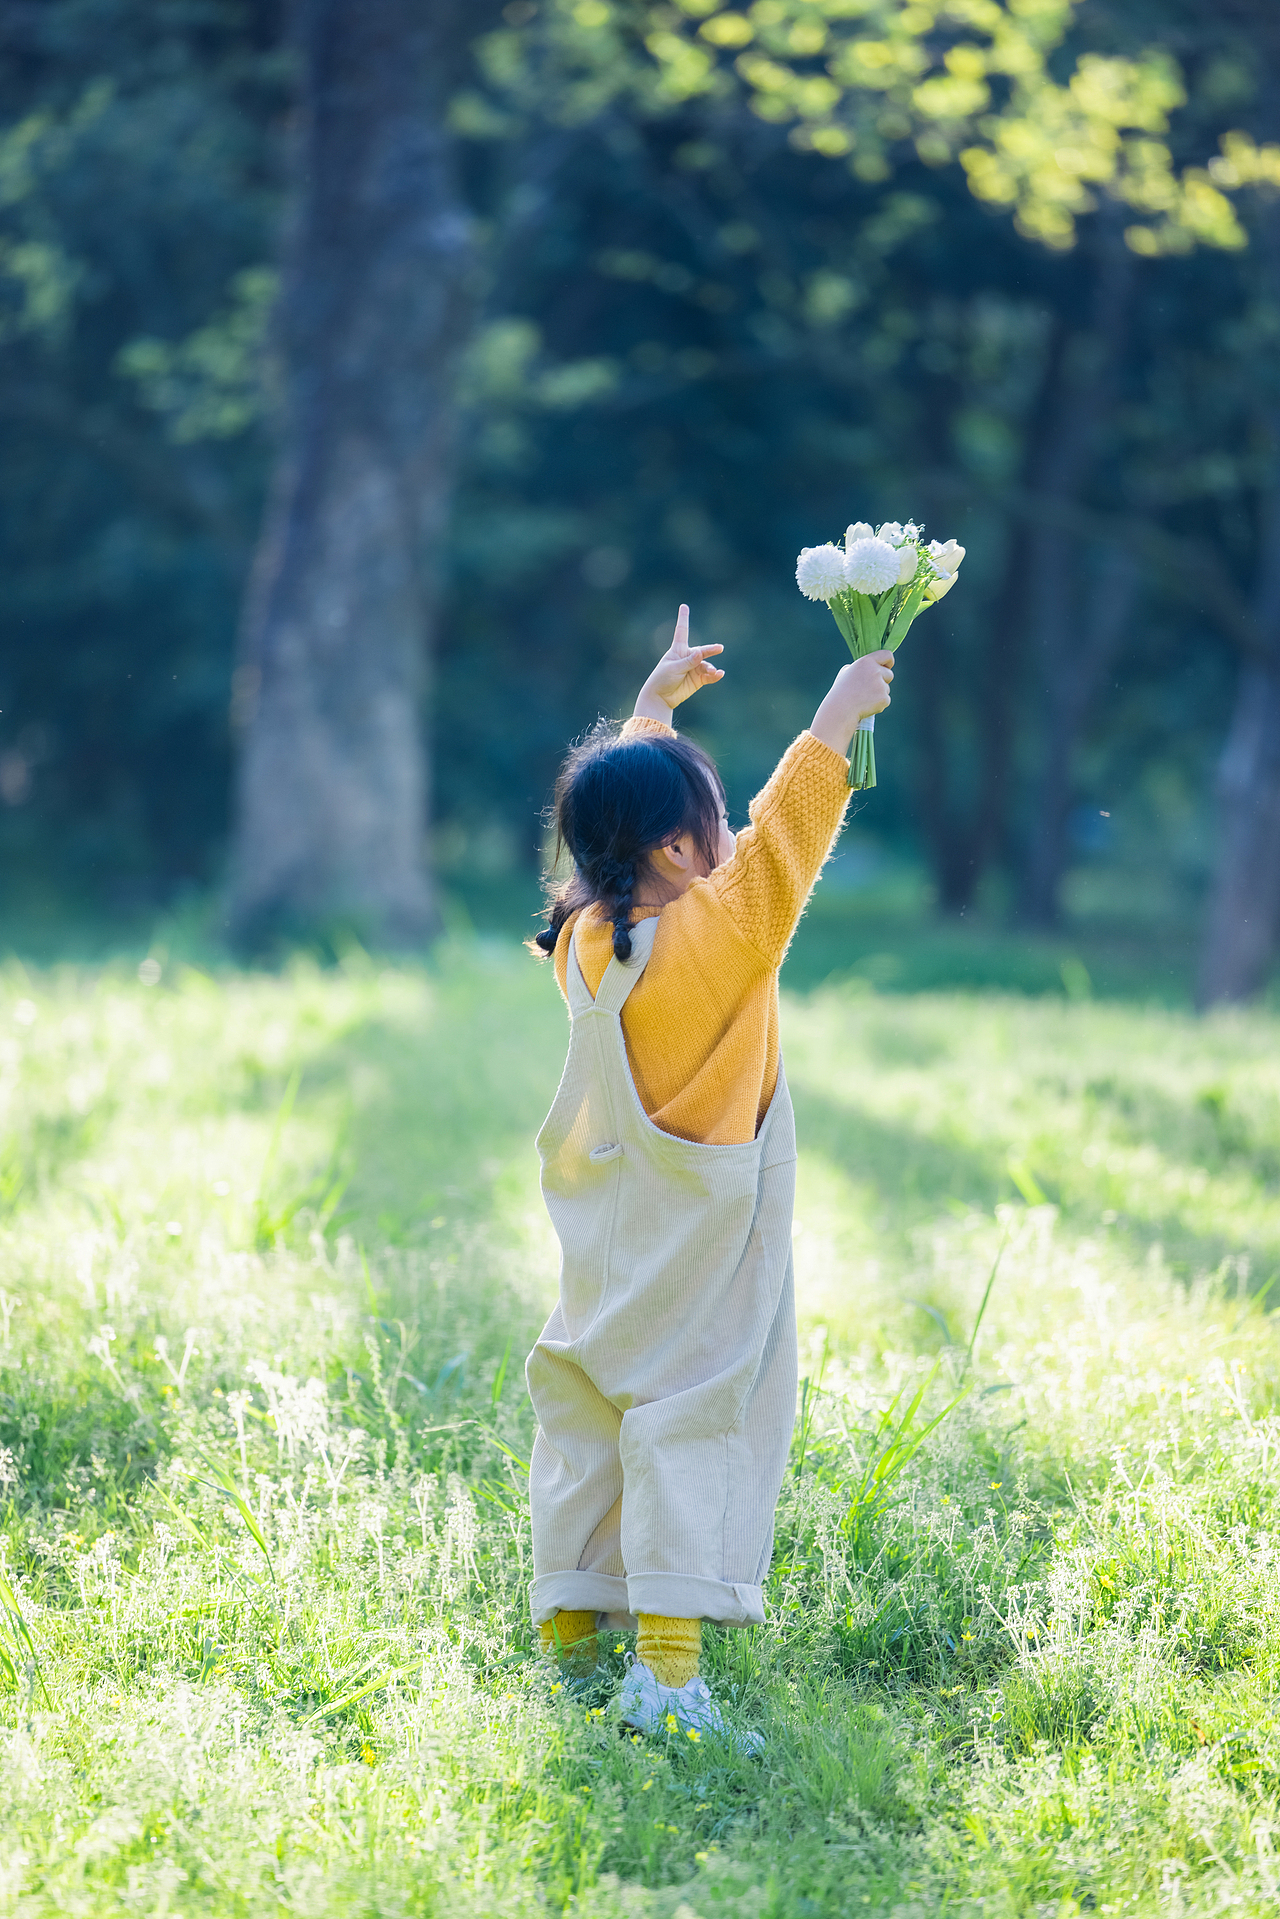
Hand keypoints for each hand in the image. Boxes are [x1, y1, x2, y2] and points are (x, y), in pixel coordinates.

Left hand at [633, 604, 724, 721]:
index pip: (682, 632)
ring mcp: (693, 669)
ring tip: (712, 672)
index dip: (683, 618)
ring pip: (706, 665)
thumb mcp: (674, 668)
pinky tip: (719, 675)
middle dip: (710, 650)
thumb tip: (701, 653)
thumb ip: (688, 661)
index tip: (683, 606)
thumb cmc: (662, 679)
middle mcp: (687, 657)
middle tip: (720, 648)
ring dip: (710, 668)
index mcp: (677, 650)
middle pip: (702, 651)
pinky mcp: (698, 680)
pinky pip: (709, 676)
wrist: (660, 698)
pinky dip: (714, 675)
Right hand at [809, 651, 894, 759]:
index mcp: (866, 662)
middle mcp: (875, 671)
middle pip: (889, 674)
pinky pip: (886, 700)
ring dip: (879, 693)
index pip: (887, 655)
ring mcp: (881, 685)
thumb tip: (869, 667)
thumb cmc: (841, 691)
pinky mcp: (884, 698)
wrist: (840, 709)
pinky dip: (878, 704)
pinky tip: (866, 705)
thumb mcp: (846, 672)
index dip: (889, 662)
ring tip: (863, 698)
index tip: (887, 667)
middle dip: (883, 681)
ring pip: (887, 689)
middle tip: (868, 689)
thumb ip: (861, 667)